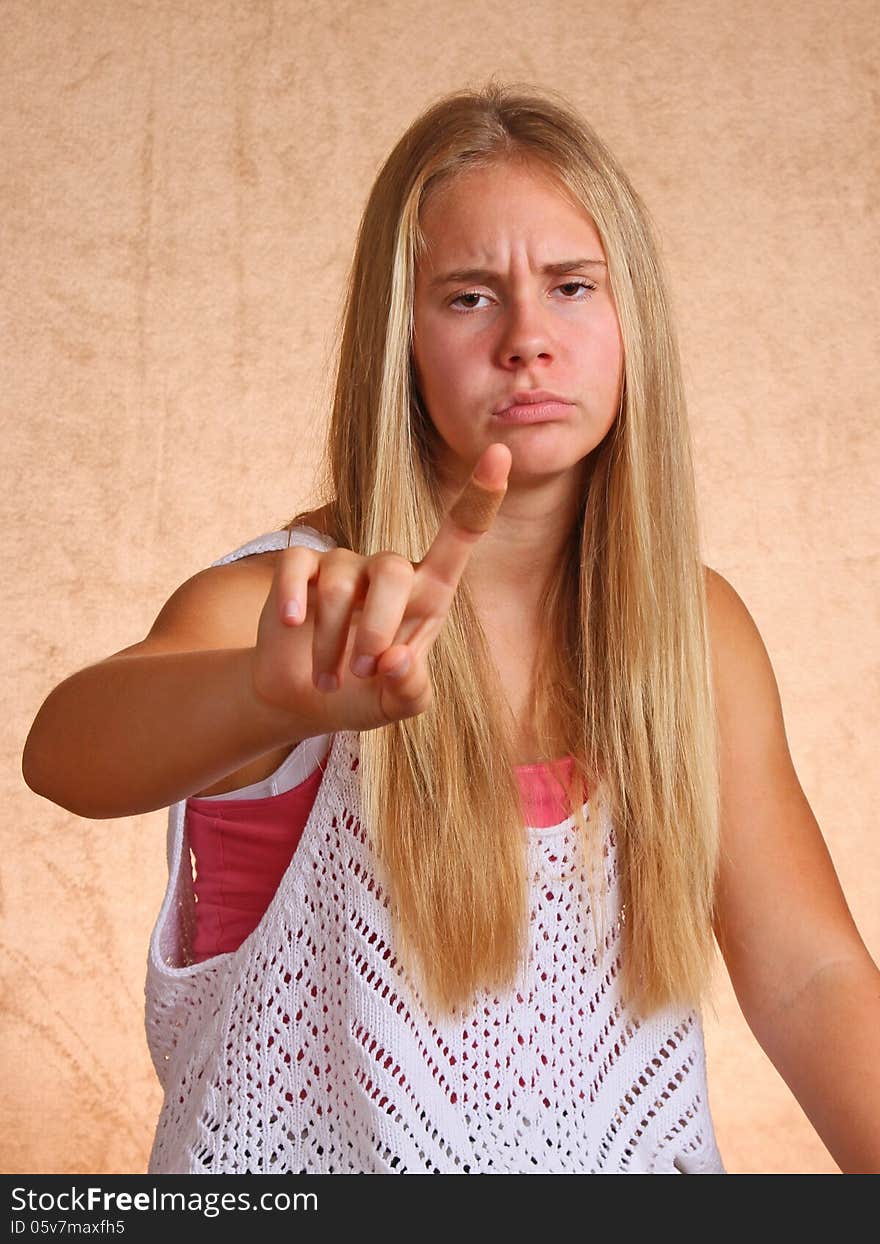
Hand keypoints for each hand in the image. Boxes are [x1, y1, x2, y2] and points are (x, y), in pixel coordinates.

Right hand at [250, 443, 511, 734]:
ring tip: (330, 679)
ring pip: (342, 585)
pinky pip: (298, 567)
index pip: (460, 534)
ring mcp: (344, 564)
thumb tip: (396, 660)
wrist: (303, 699)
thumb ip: (410, 690)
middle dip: (377, 626)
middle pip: (393, 572)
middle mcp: (390, 569)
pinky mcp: (302, 568)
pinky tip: (292, 625)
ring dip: (333, 642)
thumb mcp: (399, 704)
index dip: (480, 496)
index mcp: (429, 592)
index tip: (501, 453)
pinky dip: (294, 599)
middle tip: (364, 670)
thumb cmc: (366, 693)